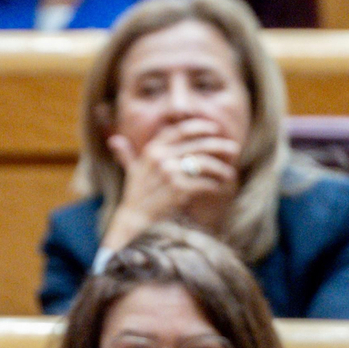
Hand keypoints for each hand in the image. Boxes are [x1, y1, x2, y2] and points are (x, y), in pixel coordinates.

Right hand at [100, 120, 240, 250]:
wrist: (134, 220)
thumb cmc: (135, 197)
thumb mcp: (131, 172)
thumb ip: (126, 155)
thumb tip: (114, 140)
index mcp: (152, 150)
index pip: (179, 130)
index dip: (199, 127)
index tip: (214, 128)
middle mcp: (161, 158)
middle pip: (198, 145)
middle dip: (219, 146)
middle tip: (234, 148)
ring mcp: (170, 173)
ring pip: (204, 164)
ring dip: (221, 168)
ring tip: (230, 173)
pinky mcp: (179, 189)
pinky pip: (205, 182)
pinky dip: (215, 185)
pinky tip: (221, 186)